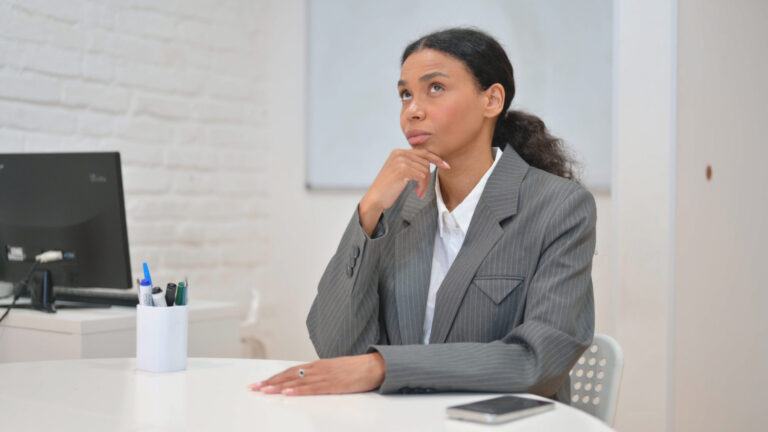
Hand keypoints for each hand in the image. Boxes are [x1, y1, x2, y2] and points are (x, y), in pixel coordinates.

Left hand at [248, 353, 385, 395]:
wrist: (374, 366)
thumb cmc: (355, 370)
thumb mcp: (333, 370)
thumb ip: (319, 375)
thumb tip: (304, 382)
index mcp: (317, 365)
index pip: (290, 371)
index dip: (274, 376)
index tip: (260, 383)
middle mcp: (317, 369)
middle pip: (289, 375)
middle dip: (270, 381)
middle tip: (254, 388)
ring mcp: (325, 376)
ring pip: (297, 381)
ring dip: (279, 386)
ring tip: (265, 390)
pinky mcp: (333, 384)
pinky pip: (312, 388)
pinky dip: (298, 390)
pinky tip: (288, 392)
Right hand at [359, 149, 449, 235]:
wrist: (375, 198)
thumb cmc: (388, 188)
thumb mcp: (399, 172)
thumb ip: (411, 164)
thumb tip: (430, 162)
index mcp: (398, 152)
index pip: (423, 152)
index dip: (436, 159)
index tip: (446, 166)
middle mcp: (399, 153)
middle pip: (425, 162)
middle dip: (428, 178)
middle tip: (422, 190)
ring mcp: (400, 161)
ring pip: (425, 170)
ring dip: (425, 184)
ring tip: (418, 192)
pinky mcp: (402, 170)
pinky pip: (422, 176)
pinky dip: (422, 186)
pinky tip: (417, 192)